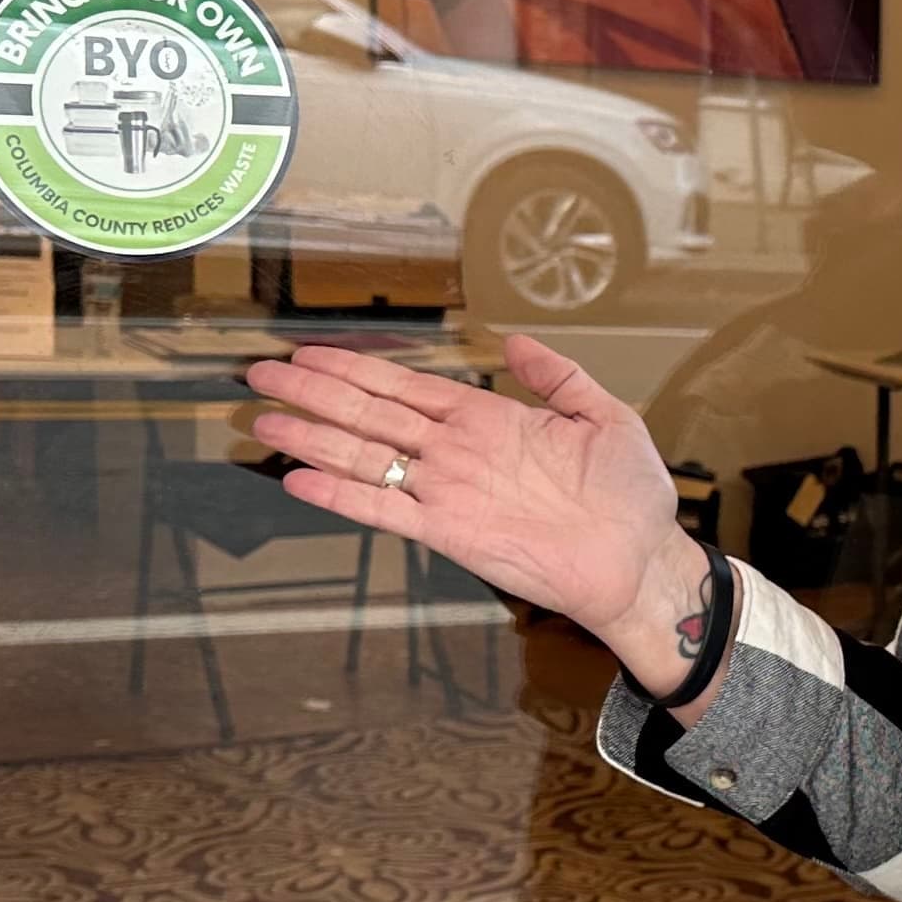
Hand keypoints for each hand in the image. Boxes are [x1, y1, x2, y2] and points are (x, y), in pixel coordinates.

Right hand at [244, 333, 706, 679]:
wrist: (639, 560)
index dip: (356, 368)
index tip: (310, 353)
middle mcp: (458, 452)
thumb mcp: (603, 415)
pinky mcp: (450, 533)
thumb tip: (516, 341)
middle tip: (262, 374)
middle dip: (315, 394)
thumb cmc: (629, 495)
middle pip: (371, 414)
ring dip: (314, 438)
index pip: (406, 385)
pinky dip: (343, 496)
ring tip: (265, 420)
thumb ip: (557, 376)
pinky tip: (302, 480)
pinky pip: (386, 510)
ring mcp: (449, 491)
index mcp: (487, 420)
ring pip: (368, 457)